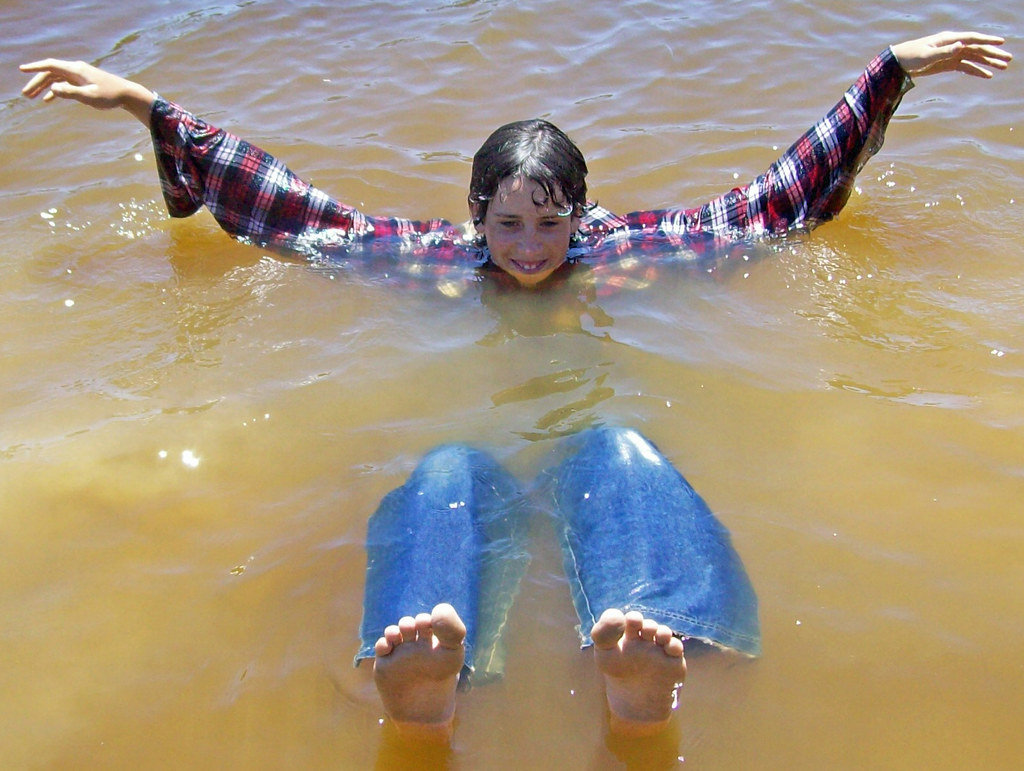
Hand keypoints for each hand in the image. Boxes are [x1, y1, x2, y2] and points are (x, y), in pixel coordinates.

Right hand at [20, 58, 154, 123]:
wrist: (127, 95)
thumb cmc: (110, 96)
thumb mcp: (89, 96)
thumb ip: (70, 92)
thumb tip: (52, 88)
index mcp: (76, 70)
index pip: (50, 65)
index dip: (35, 67)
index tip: (22, 70)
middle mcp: (76, 70)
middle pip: (50, 74)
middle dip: (36, 83)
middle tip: (25, 94)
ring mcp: (79, 76)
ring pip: (56, 79)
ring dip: (43, 88)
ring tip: (31, 97)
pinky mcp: (83, 83)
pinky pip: (64, 84)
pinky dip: (55, 91)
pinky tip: (48, 100)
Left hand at [890, 31, 1011, 77]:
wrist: (897, 63)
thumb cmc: (910, 56)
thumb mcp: (927, 55)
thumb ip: (945, 52)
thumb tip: (962, 45)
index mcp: (948, 40)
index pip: (972, 39)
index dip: (987, 40)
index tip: (1001, 42)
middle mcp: (952, 45)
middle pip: (976, 49)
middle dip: (993, 54)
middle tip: (1008, 59)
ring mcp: (951, 55)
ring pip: (973, 58)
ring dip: (988, 63)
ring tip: (1002, 67)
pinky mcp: (947, 64)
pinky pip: (965, 67)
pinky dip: (976, 70)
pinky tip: (987, 75)